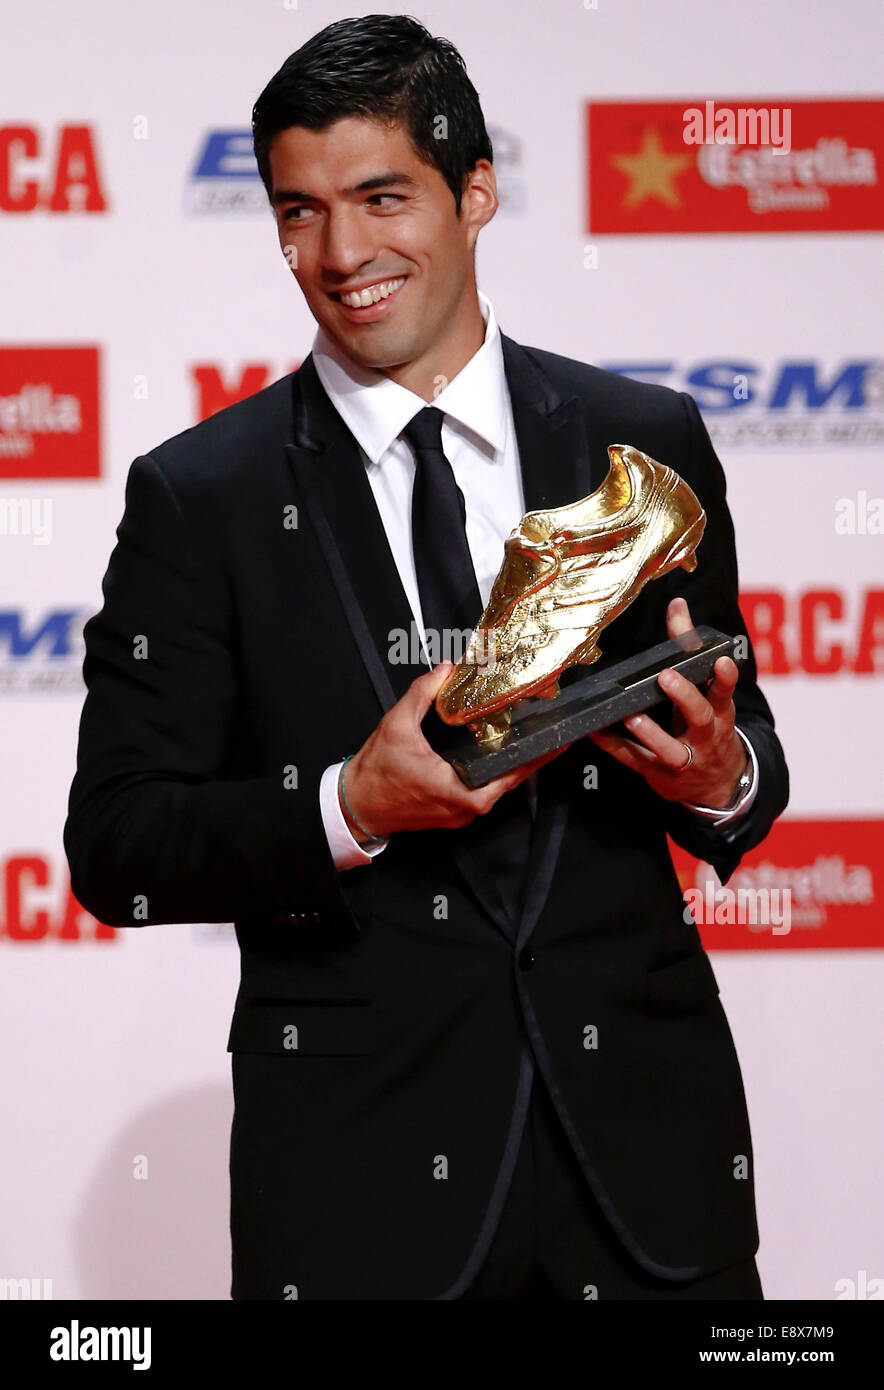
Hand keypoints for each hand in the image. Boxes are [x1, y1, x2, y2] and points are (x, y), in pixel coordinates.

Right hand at [341, 661, 567, 839]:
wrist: (356, 805)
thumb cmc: (376, 774)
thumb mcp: (397, 725)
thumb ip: (423, 694)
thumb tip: (446, 670)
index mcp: (459, 792)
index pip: (511, 776)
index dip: (537, 756)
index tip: (558, 740)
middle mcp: (466, 809)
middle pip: (511, 780)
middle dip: (530, 754)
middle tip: (550, 729)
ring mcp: (461, 815)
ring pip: (497, 787)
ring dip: (512, 764)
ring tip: (531, 736)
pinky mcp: (454, 813)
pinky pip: (483, 791)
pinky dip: (493, 772)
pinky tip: (500, 752)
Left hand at [587, 596, 747, 807]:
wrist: (717, 784)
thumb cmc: (707, 726)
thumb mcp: (706, 692)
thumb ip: (689, 647)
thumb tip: (677, 604)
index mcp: (719, 712)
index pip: (725, 691)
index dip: (725, 678)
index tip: (722, 659)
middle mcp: (705, 736)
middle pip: (700, 717)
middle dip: (685, 697)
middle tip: (666, 678)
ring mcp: (683, 759)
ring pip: (670, 750)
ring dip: (651, 733)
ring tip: (632, 715)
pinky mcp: (658, 773)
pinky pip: (634, 760)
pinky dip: (615, 747)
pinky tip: (595, 731)